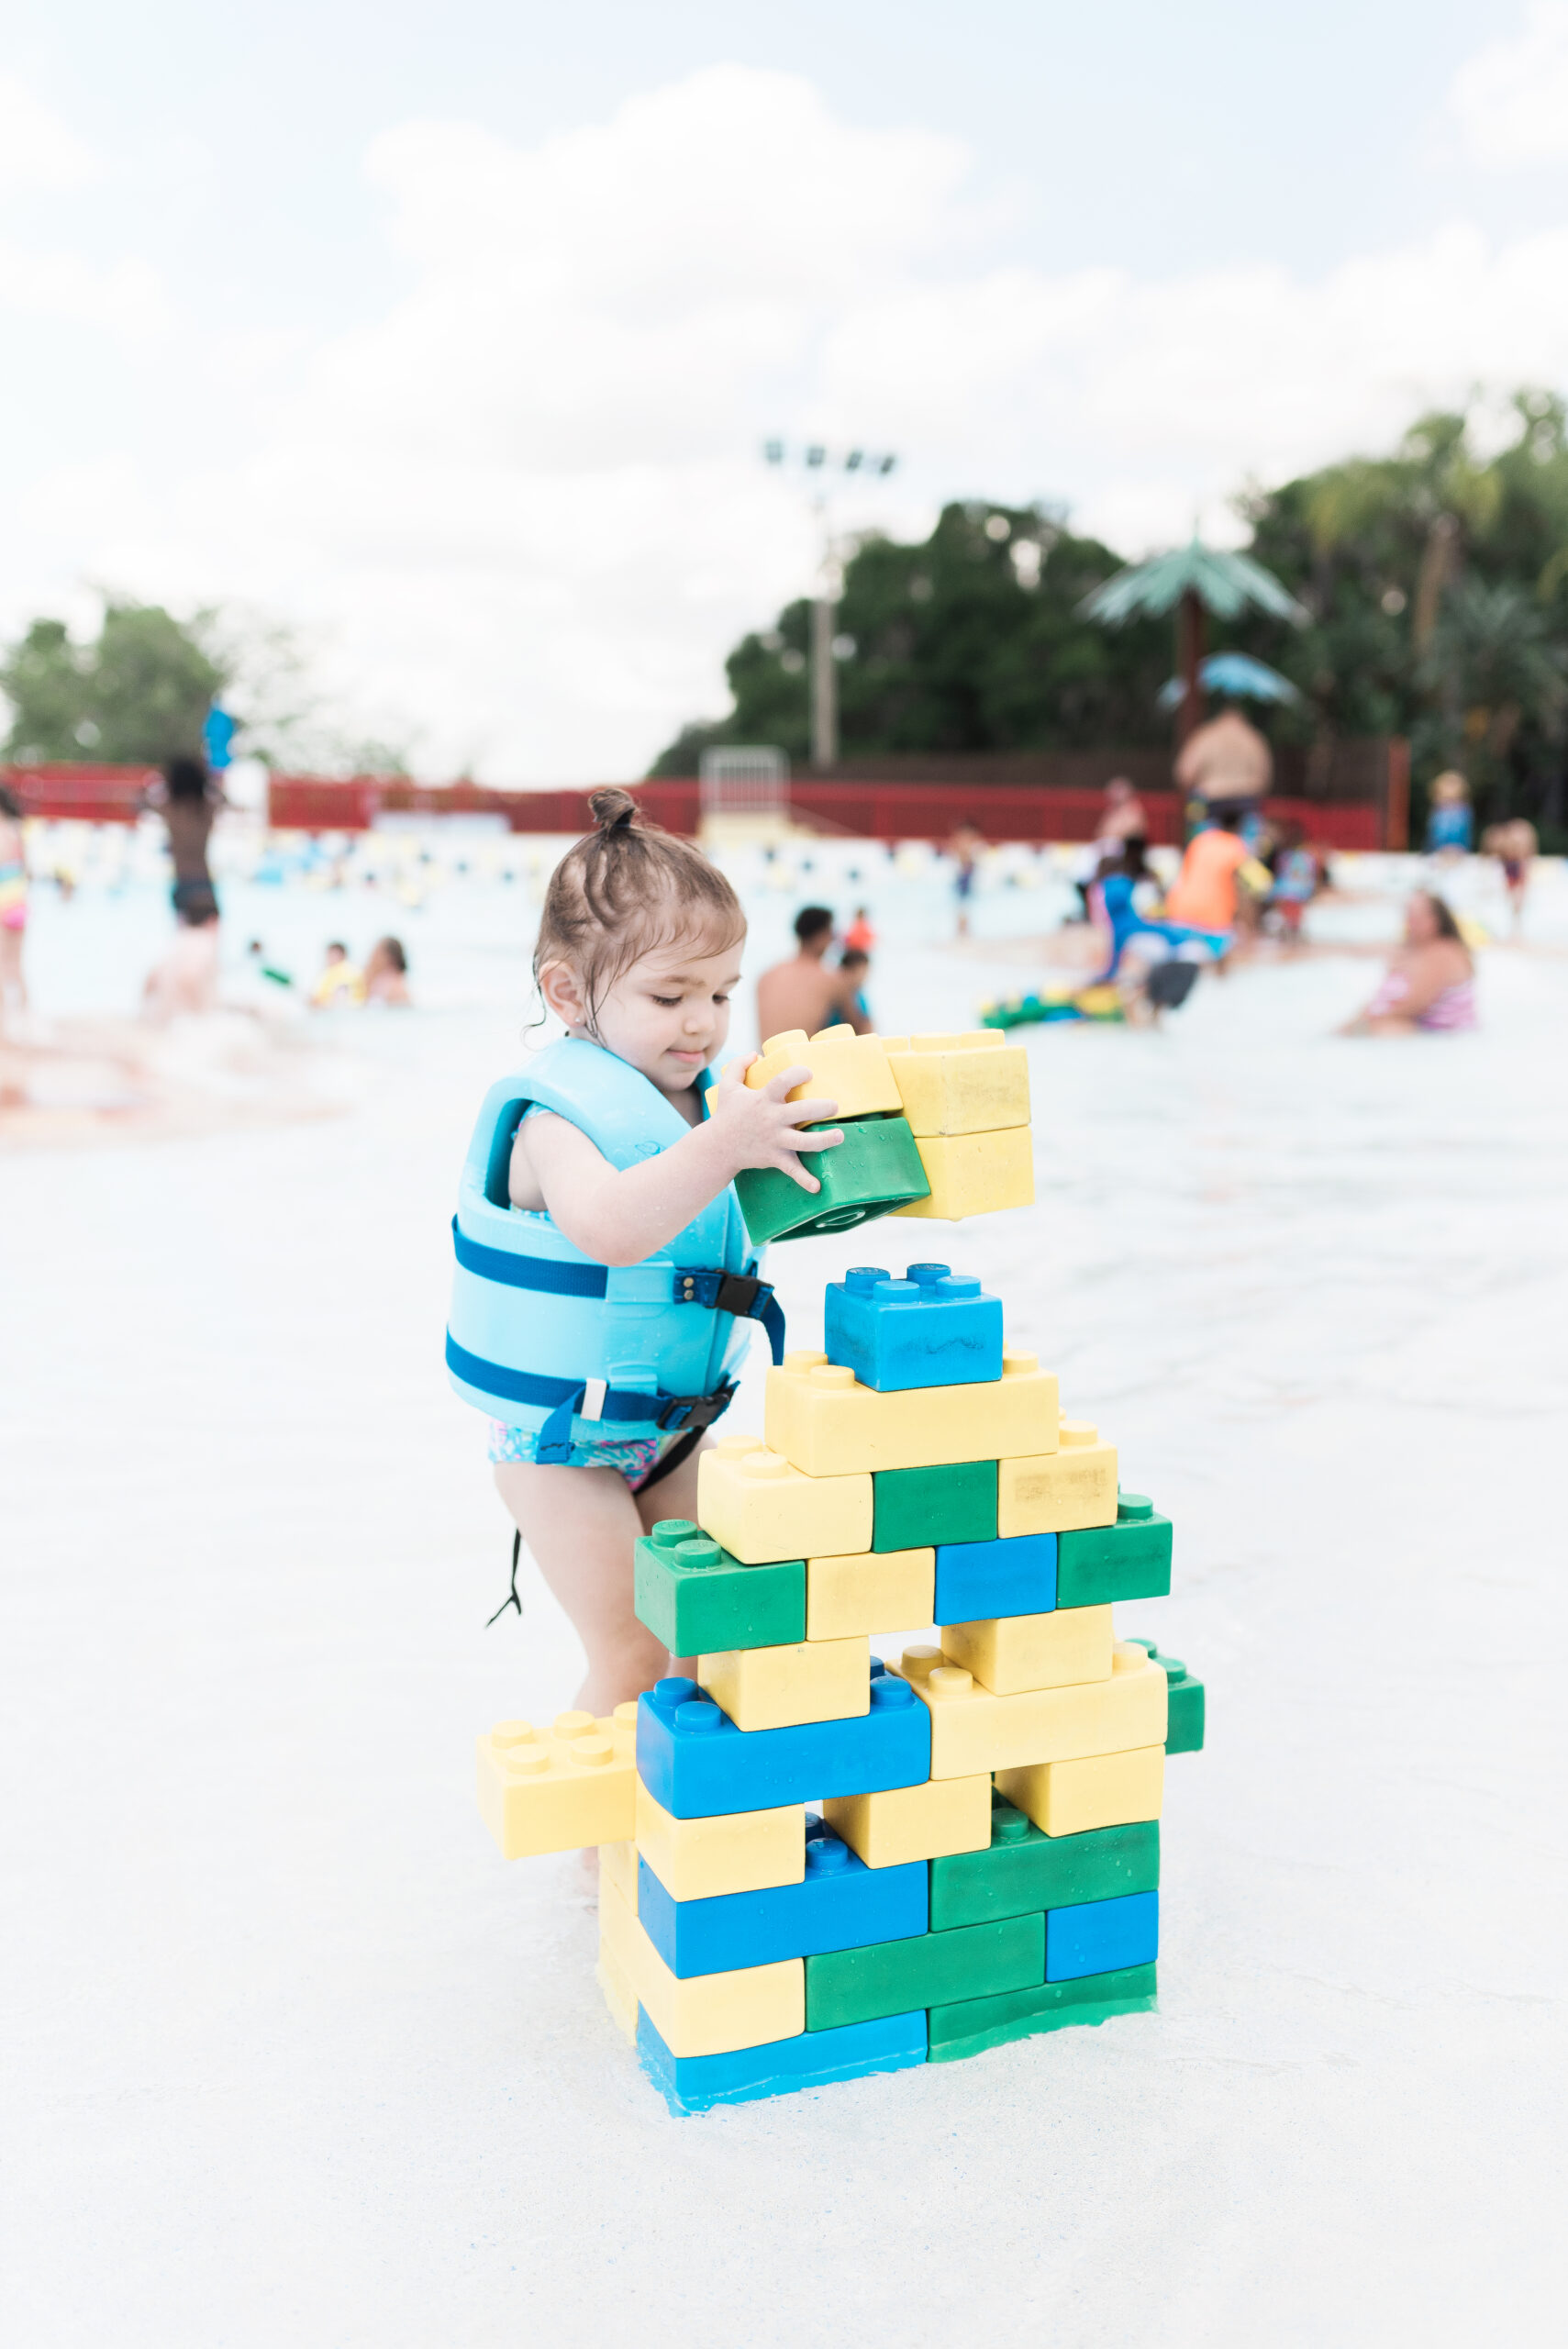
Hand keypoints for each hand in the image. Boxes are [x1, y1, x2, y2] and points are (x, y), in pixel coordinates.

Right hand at [709, 1055, 843, 1191]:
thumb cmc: (726, 1115)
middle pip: (800, 1112)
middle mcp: (771, 1119)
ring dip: (824, 1140)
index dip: (798, 1074)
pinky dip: (804, 1180)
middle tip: (834, 1106)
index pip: (783, 1081)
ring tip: (840, 1135)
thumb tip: (755, 1053)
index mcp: (763, 1099)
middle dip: (821, 1108)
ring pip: (803, 1142)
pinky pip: (791, 1170)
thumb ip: (738, 1065)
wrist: (717, 1147)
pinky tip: (817, 1187)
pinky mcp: (775, 1158)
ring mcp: (775, 1140)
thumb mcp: (727, 1086)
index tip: (808, 1074)